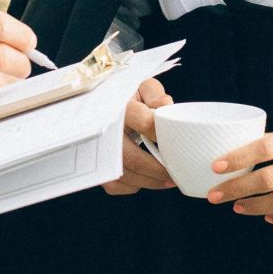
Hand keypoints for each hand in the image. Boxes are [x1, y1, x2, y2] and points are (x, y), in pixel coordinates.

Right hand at [103, 78, 174, 195]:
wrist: (100, 104)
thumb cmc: (128, 97)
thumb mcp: (141, 87)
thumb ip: (155, 94)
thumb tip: (166, 106)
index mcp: (119, 107)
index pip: (144, 122)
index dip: (162, 134)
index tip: (175, 140)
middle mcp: (105, 130)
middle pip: (132, 157)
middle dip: (158, 169)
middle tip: (177, 174)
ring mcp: (97, 150)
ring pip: (124, 174)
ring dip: (150, 181)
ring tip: (168, 181)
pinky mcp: (95, 165)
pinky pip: (114, 185)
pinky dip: (133, 186)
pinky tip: (146, 179)